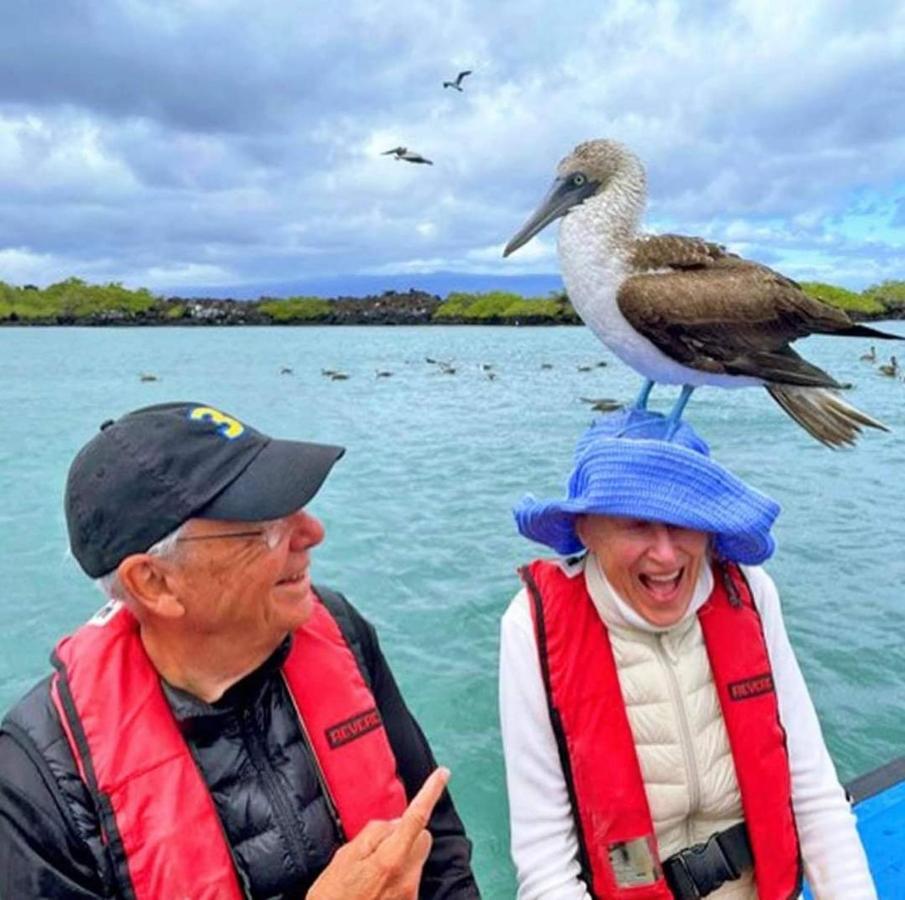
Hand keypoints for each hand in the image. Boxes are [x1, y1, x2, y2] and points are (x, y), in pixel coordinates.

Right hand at [306, 766, 449, 899]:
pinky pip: (409, 878)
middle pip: (423, 838)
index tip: (443, 773)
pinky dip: (397, 874)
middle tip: (379, 842)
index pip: (417, 817)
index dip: (431, 792)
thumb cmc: (333, 899)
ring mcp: (410, 894)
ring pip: (415, 859)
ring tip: (371, 871)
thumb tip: (394, 823)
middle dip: (409, 831)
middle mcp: (407, 877)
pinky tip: (375, 885)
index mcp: (390, 859)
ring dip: (401, 854)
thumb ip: (373, 834)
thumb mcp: (344, 859)